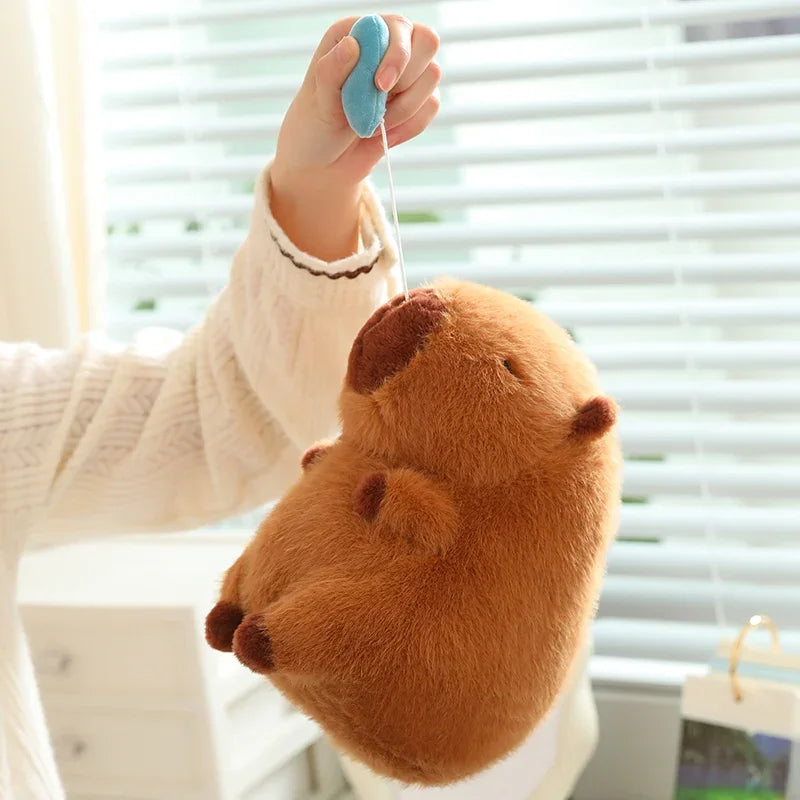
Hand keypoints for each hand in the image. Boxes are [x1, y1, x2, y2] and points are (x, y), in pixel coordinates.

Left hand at [270, 15, 440, 260]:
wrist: (323, 166)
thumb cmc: (313, 128)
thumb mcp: (317, 101)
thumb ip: (332, 71)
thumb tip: (353, 44)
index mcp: (358, 35)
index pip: (397, 26)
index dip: (397, 54)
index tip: (380, 86)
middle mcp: (384, 48)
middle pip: (426, 42)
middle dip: (406, 80)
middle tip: (379, 105)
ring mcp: (402, 75)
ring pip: (432, 76)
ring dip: (405, 108)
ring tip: (374, 125)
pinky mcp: (413, 102)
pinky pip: (431, 106)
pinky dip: (410, 126)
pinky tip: (386, 136)